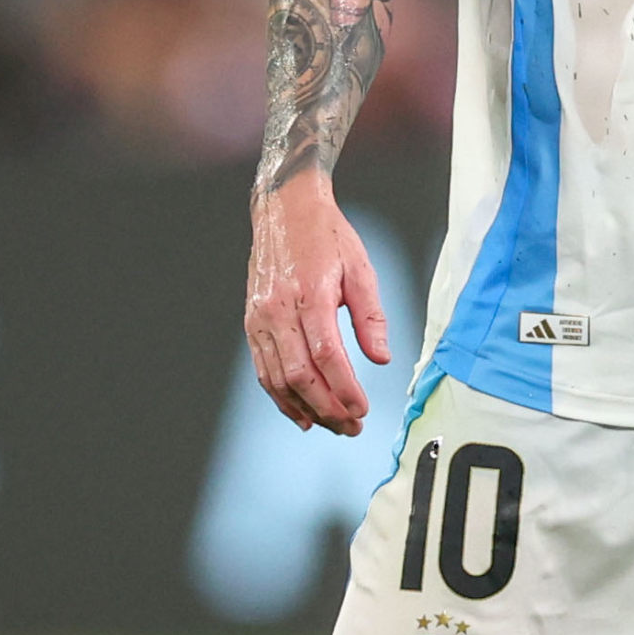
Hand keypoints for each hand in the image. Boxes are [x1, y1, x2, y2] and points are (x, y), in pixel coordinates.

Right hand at [246, 170, 388, 434]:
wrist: (283, 208)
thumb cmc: (326, 236)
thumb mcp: (361, 268)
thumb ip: (372, 316)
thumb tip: (382, 358)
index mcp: (310, 294)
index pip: (326, 355)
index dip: (345, 389)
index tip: (363, 410)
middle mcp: (278, 310)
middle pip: (300, 375)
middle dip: (327, 408)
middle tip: (352, 427)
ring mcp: (260, 318)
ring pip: (277, 379)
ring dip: (305, 409)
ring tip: (331, 425)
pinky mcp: (251, 322)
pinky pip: (263, 369)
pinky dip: (280, 397)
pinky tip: (301, 413)